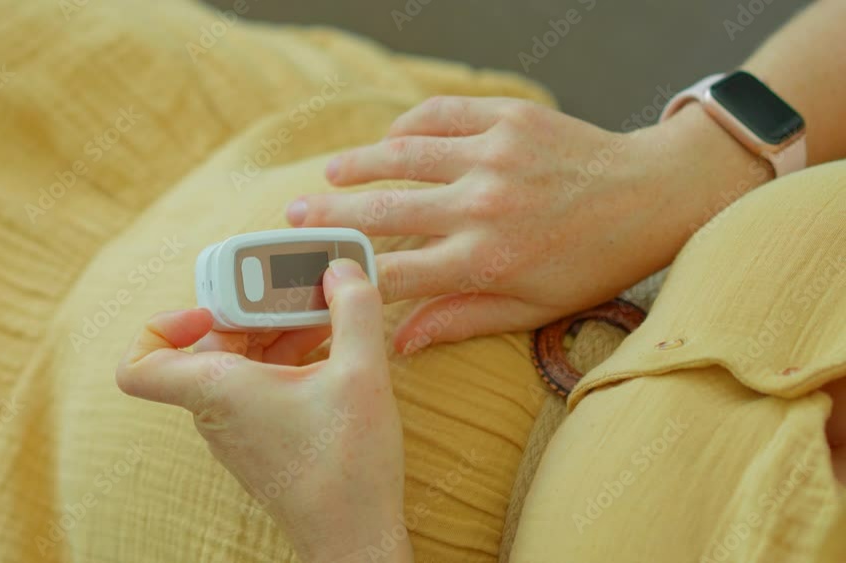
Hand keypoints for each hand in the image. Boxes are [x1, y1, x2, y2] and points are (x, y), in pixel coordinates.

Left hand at [116, 259, 411, 562]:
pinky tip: (329, 345)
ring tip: (324, 311)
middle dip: (250, 307)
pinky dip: (284, 355)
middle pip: (206, 342)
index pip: (140, 364)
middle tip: (293, 289)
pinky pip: (257, 380)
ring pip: (237, 360)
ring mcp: (236, 426)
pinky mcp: (260, 436)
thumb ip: (354, 308)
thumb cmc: (347, 467)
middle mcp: (216, 410)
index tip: (211, 310)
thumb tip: (340, 271)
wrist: (354, 537)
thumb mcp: (362, 373)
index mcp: (218, 391)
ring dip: (274, 328)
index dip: (162, 324)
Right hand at [286, 97, 768, 352]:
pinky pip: (438, 113)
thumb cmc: (591, 262)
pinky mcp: (508, 117)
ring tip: (329, 174)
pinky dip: (406, 125)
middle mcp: (482, 205)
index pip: (395, 273)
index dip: (348, 276)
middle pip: (382, 212)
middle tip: (294, 216)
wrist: (652, 197)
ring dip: (356, 165)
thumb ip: (459, 321)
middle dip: (329, 217)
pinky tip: (389, 140)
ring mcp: (494, 154)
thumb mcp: (531, 308)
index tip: (316, 278)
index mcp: (487, 260)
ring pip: (401, 155)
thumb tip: (396, 343)